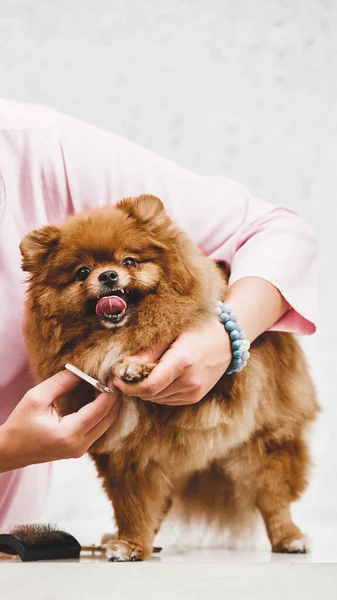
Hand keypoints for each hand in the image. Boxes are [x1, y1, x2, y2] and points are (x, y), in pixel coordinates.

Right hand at [0, 370, 119, 471]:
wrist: (10, 450)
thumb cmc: (20, 423)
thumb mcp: (37, 398)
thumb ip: (61, 383)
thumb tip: (83, 371)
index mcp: (69, 434)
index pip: (100, 410)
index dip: (109, 391)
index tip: (113, 375)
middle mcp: (79, 446)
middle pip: (108, 418)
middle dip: (113, 397)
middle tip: (113, 378)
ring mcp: (80, 451)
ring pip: (106, 425)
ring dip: (109, 405)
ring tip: (105, 385)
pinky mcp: (79, 450)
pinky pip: (98, 429)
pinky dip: (101, 413)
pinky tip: (97, 398)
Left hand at [112, 318, 230, 405]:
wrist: (228, 339)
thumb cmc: (198, 329)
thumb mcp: (172, 334)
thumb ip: (148, 351)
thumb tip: (124, 365)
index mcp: (182, 362)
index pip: (148, 386)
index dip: (128, 386)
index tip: (116, 379)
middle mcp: (189, 381)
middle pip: (150, 394)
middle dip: (133, 387)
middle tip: (123, 374)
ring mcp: (194, 391)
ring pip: (158, 399)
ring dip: (145, 390)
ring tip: (141, 374)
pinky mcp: (196, 396)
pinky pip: (168, 400)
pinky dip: (158, 392)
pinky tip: (157, 378)